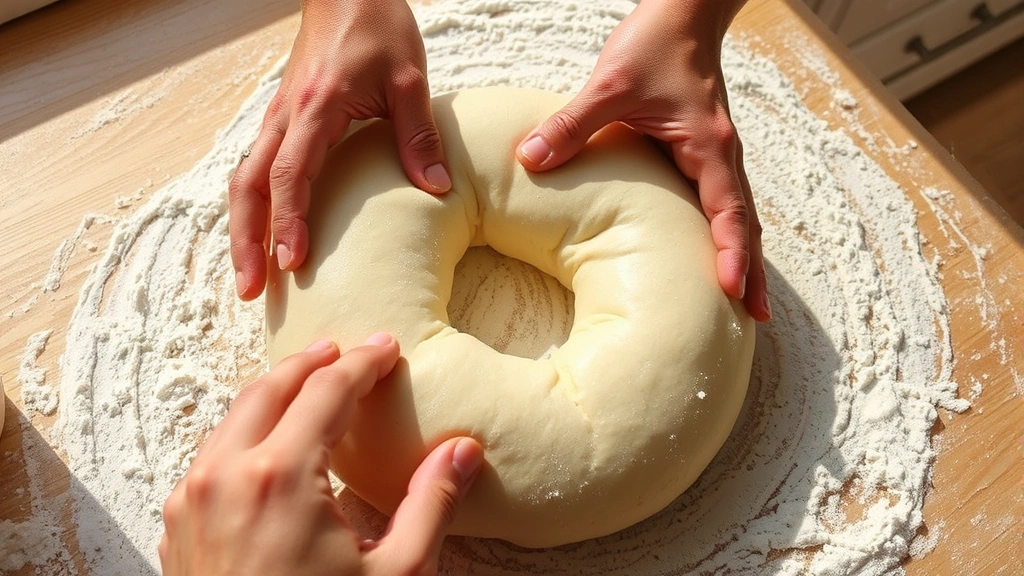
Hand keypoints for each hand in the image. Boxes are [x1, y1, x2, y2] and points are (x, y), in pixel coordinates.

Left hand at [159, 334, 483, 575]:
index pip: (327, 390)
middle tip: (346, 352)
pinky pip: (211, 455)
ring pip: (233, 418)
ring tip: (309, 388)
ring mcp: (192, 499)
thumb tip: (463, 453)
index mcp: (280, 476)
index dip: (362, 363)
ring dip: (274, 394)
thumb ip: (430, 505)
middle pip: (269, 388)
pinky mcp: (178, 525)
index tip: (386, 348)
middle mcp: (225, 475)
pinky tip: (270, 446)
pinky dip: (245, 433)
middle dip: (312, 363)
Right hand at [230, 0, 451, 299]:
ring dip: (243, 229)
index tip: (291, 262)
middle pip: (247, 186)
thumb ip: (417, 135)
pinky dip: (254, 207)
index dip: (287, 221)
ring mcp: (278, 117)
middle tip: (251, 291)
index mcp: (315, 109)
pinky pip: (257, 168)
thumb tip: (435, 189)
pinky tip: (264, 233)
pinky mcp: (282, 118)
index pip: (290, 174)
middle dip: (245, 241)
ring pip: (244, 179)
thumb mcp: (409, 78)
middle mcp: (285, 116)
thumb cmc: (376, 24)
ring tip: (250, 276)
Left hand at [516, 0, 769, 321]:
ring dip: (743, 254)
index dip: (731, 251)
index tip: (729, 290)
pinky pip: (723, 200)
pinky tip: (715, 251)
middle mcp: (723, 155)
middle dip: (750, 270)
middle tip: (755, 318)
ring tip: (743, 299)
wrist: (683, 11)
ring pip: (739, 214)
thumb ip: (572, 124)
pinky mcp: (705, 150)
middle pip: (746, 223)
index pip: (728, 210)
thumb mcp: (610, 82)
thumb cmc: (656, 43)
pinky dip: (727, 231)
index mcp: (709, 146)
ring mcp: (718, 153)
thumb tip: (530, 159)